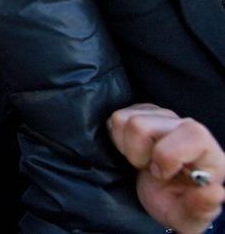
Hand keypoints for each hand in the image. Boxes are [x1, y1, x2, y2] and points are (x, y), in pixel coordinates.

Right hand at [108, 104, 224, 233]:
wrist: (160, 195)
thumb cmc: (176, 204)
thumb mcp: (187, 217)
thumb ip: (201, 208)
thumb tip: (214, 191)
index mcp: (206, 150)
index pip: (192, 134)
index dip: (168, 155)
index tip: (159, 174)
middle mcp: (185, 126)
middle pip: (141, 125)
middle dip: (137, 154)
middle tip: (148, 169)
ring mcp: (162, 116)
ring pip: (126, 121)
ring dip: (128, 148)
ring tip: (142, 160)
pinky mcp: (141, 112)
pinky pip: (116, 119)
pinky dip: (119, 140)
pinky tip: (135, 150)